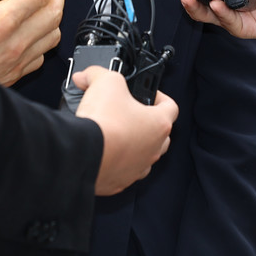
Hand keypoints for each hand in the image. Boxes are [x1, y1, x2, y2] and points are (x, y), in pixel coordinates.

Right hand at [0, 0, 63, 85]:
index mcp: (1, 21)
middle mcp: (15, 43)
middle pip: (54, 13)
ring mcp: (16, 62)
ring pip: (52, 36)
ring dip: (54, 15)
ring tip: (45, 3)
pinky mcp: (12, 75)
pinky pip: (40, 56)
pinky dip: (43, 39)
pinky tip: (32, 31)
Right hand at [73, 67, 176, 195]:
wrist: (85, 154)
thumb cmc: (104, 122)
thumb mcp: (105, 82)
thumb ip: (98, 74)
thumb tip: (85, 76)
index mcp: (159, 123)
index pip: (171, 106)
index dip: (159, 96)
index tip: (147, 93)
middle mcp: (153, 148)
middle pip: (161, 134)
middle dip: (148, 122)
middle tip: (131, 112)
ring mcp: (138, 167)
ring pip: (144, 155)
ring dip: (134, 144)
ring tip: (117, 133)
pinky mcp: (120, 181)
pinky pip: (124, 170)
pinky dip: (117, 161)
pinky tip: (103, 150)